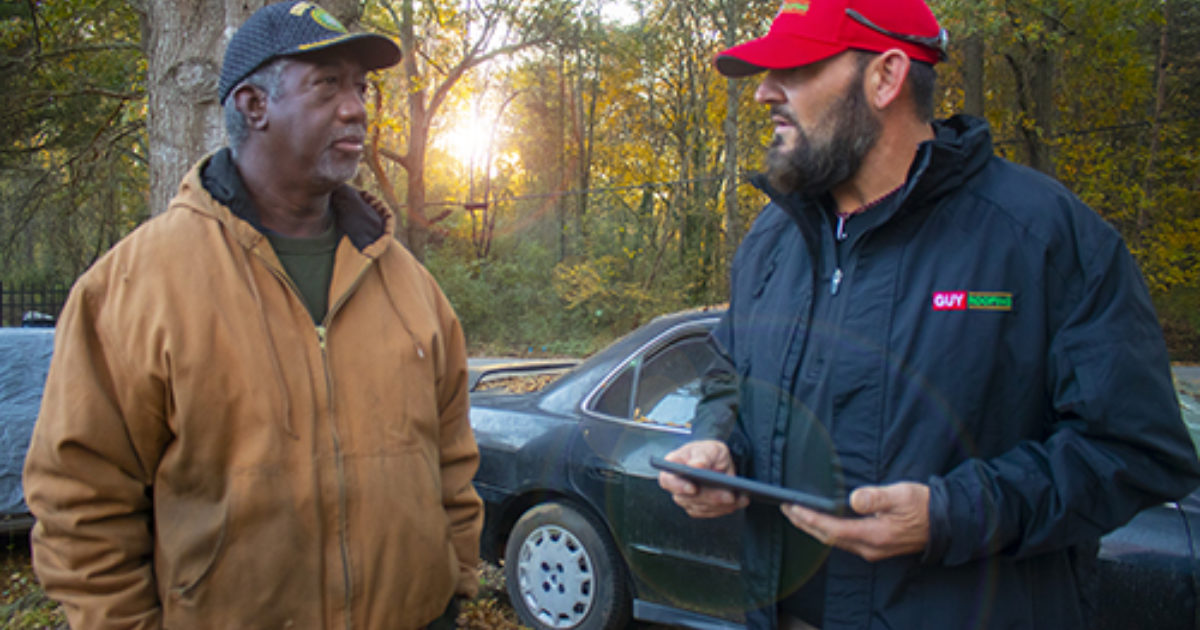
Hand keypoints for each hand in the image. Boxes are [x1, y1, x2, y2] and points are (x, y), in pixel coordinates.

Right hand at [657, 440, 749, 518]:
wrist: (717, 462)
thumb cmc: (710, 453)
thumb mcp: (709, 448)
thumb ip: (702, 455)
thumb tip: (696, 466)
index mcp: (673, 467)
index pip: (668, 479)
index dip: (678, 486)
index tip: (693, 488)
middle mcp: (676, 486)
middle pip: (687, 498)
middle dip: (710, 497)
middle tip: (729, 495)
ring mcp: (686, 499)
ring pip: (701, 507)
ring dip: (721, 505)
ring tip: (740, 498)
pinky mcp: (698, 508)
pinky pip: (711, 512)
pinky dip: (726, 508)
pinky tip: (740, 501)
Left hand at [780, 482, 929, 561]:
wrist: (947, 524)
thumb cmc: (924, 506)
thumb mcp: (901, 495)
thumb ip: (876, 497)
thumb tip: (854, 499)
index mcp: (875, 535)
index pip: (833, 529)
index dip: (811, 518)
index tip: (793, 507)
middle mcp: (870, 547)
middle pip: (828, 538)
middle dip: (805, 523)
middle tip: (786, 507)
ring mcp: (872, 549)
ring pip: (834, 540)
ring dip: (813, 527)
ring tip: (796, 512)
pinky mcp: (875, 546)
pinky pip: (844, 540)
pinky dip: (827, 530)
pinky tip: (820, 520)